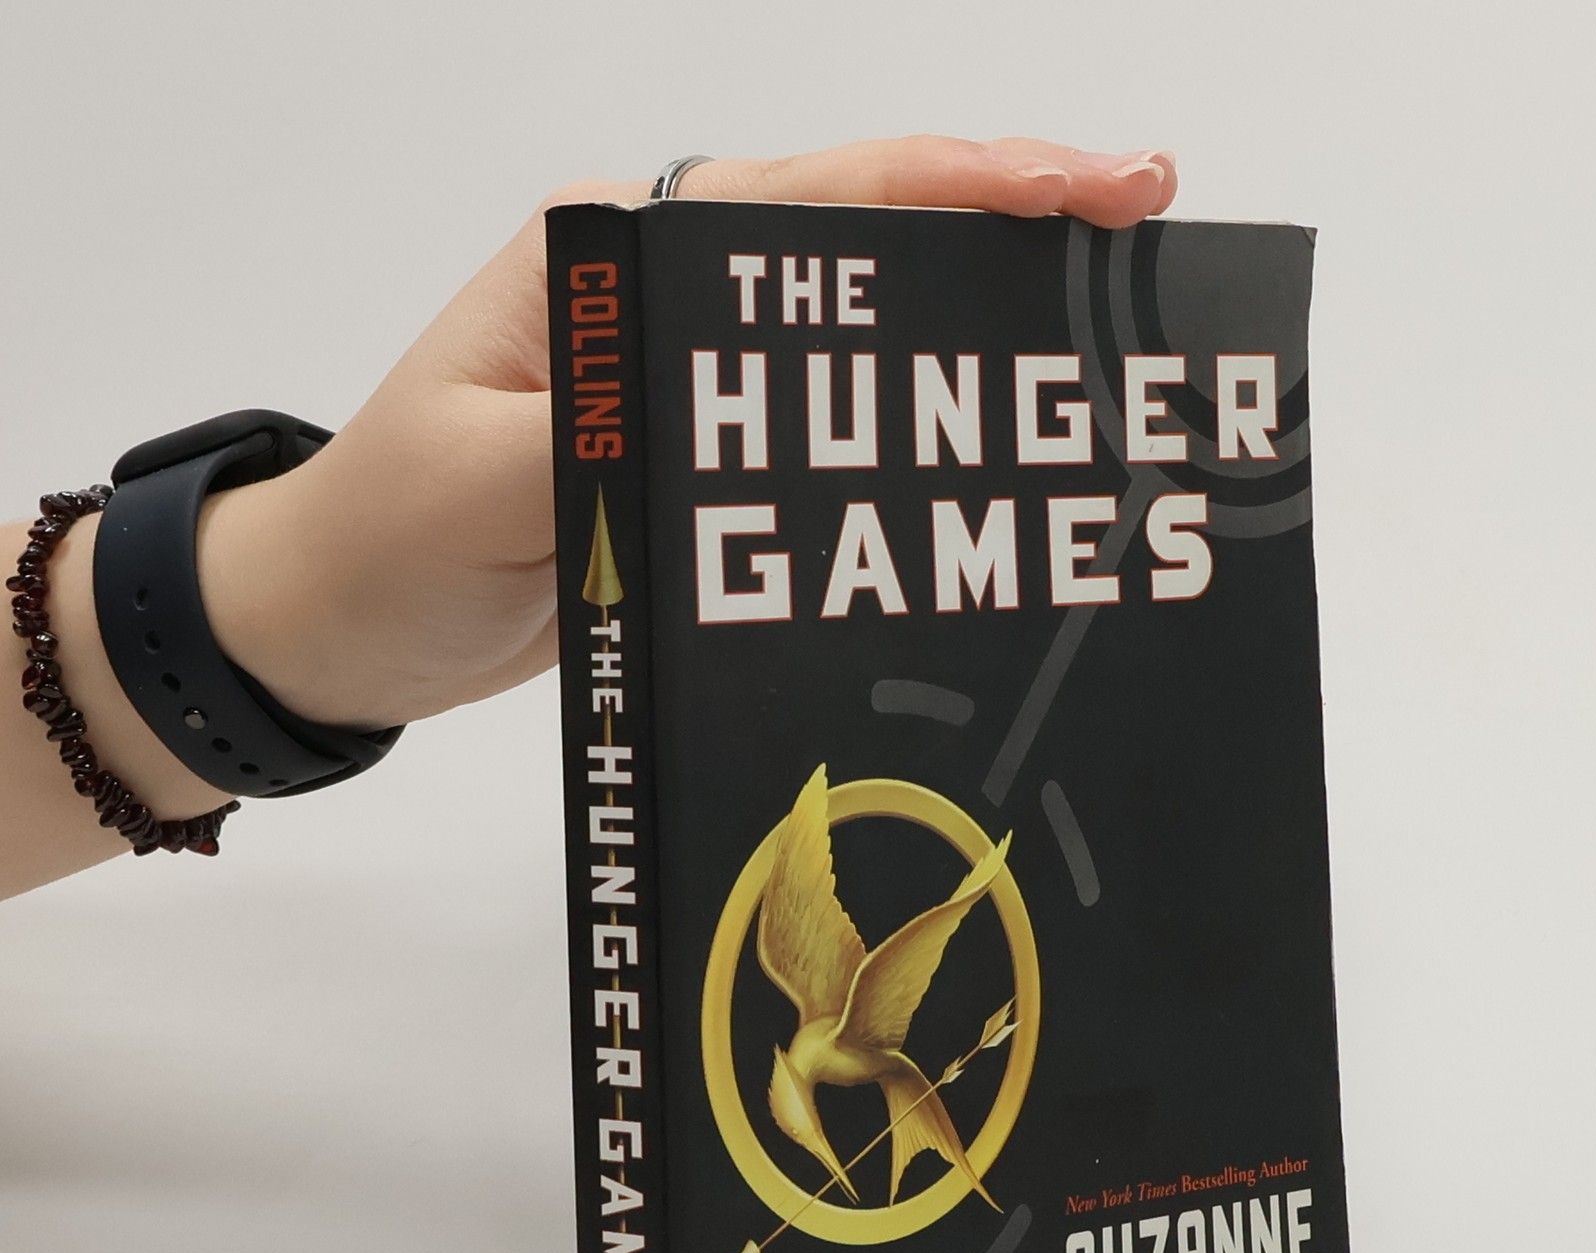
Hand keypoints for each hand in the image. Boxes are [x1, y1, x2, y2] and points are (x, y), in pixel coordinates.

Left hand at [204, 137, 1179, 732]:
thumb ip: (591, 441)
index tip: (1088, 190)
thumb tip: (719, 418)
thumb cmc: (385, 537)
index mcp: (611, 254)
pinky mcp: (709, 456)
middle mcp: (666, 295)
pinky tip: (994, 447)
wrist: (343, 622)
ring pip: (868, 329)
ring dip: (981, 325)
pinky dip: (920, 426)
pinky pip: (837, 426)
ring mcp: (695, 374)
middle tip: (1148, 244)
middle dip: (1010, 233)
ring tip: (1107, 340)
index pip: (813, 197)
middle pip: (869, 241)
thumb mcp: (474, 488)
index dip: (960, 183)